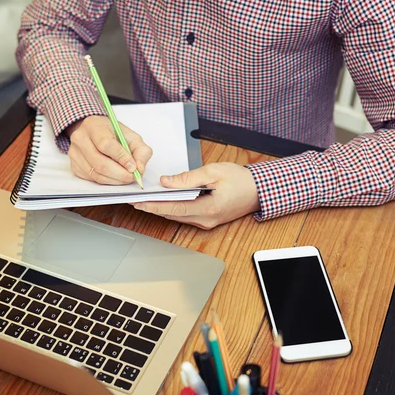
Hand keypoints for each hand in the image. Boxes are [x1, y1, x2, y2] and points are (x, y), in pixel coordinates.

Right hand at [67, 116, 152, 184]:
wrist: (95, 133)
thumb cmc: (113, 134)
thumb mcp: (131, 136)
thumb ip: (141, 150)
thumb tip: (139, 168)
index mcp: (93, 125)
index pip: (106, 144)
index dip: (121, 158)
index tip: (133, 167)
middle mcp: (80, 138)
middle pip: (100, 163)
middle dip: (120, 174)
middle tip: (132, 176)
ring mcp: (74, 153)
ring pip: (96, 174)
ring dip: (115, 180)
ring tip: (126, 177)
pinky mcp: (74, 166)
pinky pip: (92, 179)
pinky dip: (107, 181)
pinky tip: (115, 176)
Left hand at [133, 162, 259, 228]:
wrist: (260, 190)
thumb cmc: (241, 179)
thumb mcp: (213, 172)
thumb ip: (188, 178)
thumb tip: (167, 182)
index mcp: (208, 209)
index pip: (174, 208)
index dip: (154, 206)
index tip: (138, 202)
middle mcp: (206, 220)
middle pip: (173, 214)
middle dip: (153, 207)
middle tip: (135, 200)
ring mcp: (207, 222)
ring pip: (178, 216)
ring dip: (161, 208)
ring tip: (145, 199)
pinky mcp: (208, 220)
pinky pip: (186, 215)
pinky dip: (173, 208)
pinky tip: (164, 201)